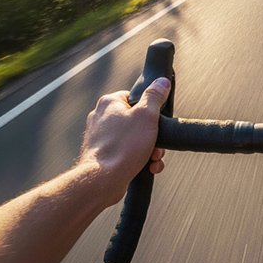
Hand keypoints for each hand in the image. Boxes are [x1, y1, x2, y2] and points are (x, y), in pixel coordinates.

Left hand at [78, 77, 170, 205]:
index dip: (150, 109)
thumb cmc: (122, 147)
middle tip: (158, 145)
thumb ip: (155, 96)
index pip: (135, 97)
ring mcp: (101, 138)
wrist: (102, 180)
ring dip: (149, 150)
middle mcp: (101, 118)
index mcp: (109, 103)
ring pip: (134, 139)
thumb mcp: (146, 116)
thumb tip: (162, 82)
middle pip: (137, 121)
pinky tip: (147, 168)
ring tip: (153, 160)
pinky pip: (126, 154)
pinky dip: (139, 160)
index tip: (157, 120)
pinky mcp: (103, 155)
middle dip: (153, 136)